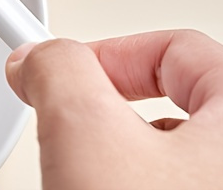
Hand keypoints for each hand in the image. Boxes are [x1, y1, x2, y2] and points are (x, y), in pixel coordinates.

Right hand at [5, 30, 222, 188]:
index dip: (108, 51)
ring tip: (90, 182)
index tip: (63, 66)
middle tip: (76, 130)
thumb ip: (60, 72)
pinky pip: (183, 188)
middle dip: (113, 111)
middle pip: (182, 103)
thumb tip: (39, 58)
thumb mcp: (88, 137)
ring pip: (179, 159)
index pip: (178, 48)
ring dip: (124, 161)